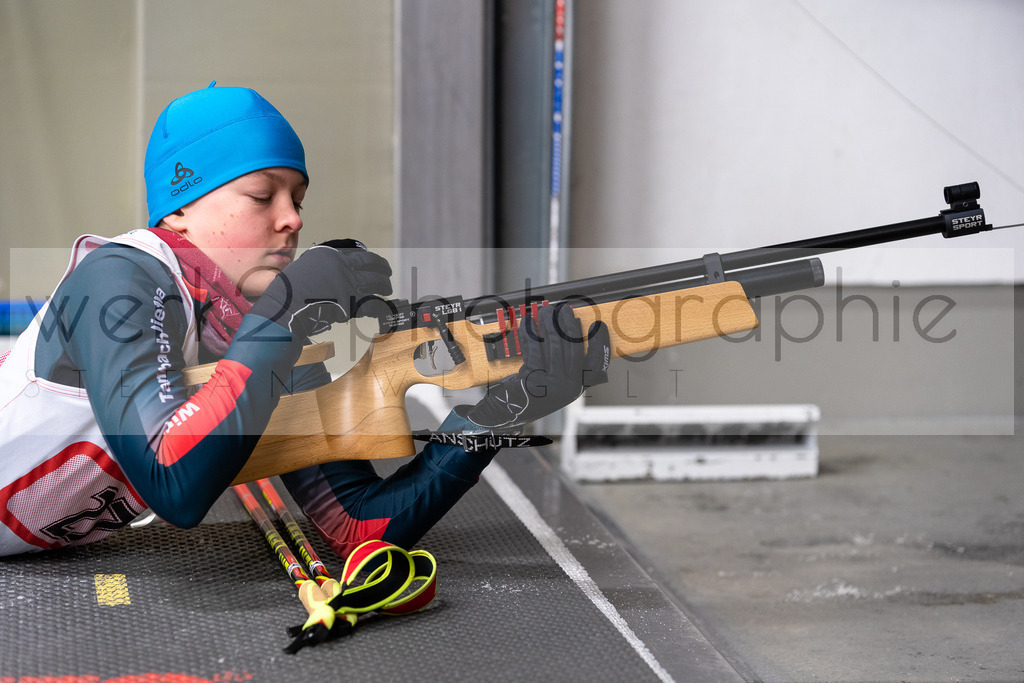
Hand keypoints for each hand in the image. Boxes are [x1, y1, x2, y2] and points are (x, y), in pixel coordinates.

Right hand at [251, 239, 391, 336]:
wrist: (286, 307)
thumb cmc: (288, 291)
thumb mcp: (303, 267)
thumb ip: (320, 267)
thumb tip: (330, 273)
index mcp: (330, 255)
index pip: (357, 253)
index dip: (369, 258)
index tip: (374, 262)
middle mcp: (342, 266)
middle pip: (371, 263)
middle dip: (383, 268)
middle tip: (387, 272)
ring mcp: (349, 283)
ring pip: (376, 281)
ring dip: (384, 285)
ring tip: (387, 288)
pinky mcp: (352, 302)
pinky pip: (373, 303)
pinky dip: (380, 306)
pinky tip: (382, 308)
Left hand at [457, 304, 610, 431]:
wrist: (510, 411)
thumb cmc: (534, 392)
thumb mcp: (557, 383)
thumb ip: (567, 364)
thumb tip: (570, 331)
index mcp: (577, 388)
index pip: (596, 364)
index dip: (600, 344)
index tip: (598, 326)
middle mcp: (568, 388)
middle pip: (572, 348)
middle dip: (568, 325)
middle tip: (564, 309)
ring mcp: (551, 384)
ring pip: (553, 345)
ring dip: (549, 324)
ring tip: (546, 311)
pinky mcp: (534, 379)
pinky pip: (534, 349)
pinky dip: (530, 333)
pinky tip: (528, 322)